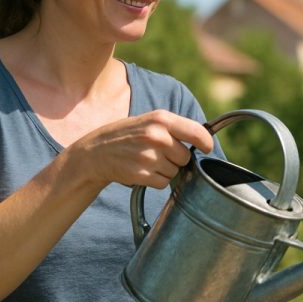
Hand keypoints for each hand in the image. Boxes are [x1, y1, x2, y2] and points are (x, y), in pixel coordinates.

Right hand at [71, 109, 213, 188]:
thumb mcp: (150, 121)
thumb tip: (204, 139)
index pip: (196, 132)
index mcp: (161, 119)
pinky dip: (156, 180)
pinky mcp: (141, 174)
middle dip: (176, 158)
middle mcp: (157, 136)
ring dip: (165, 170)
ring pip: (175, 171)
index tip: (207, 148)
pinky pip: (163, 183)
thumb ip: (175, 127)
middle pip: (185, 156)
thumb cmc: (128, 135)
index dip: (205, 142)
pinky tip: (142, 170)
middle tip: (159, 153)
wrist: (95, 152)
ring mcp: (148, 156)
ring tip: (147, 160)